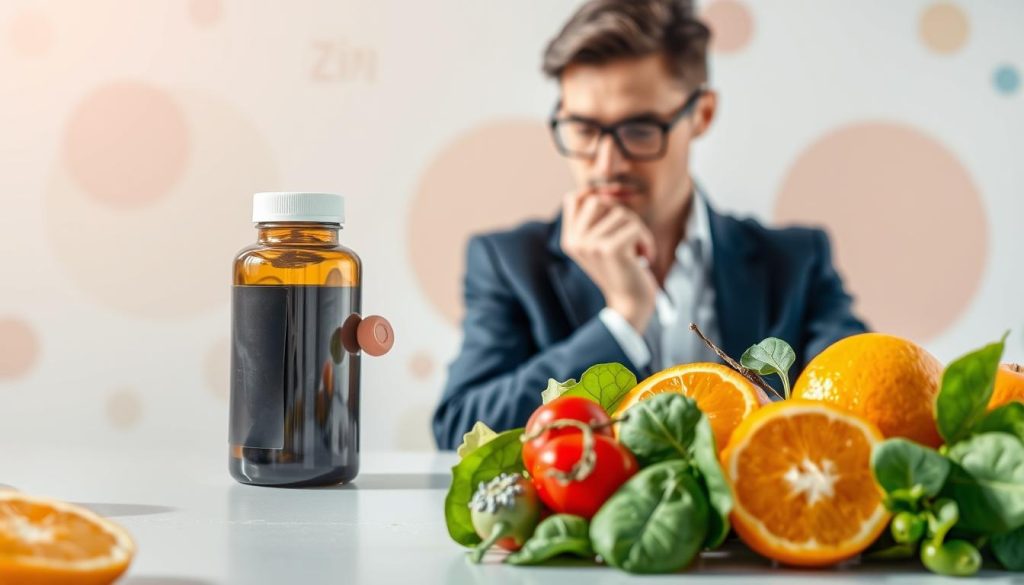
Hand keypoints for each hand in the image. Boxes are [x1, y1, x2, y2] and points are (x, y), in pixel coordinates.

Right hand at [560, 189, 657, 332]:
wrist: (630, 304)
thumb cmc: (622, 270)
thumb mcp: (601, 243)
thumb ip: (597, 218)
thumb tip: (602, 189)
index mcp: (569, 239)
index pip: (574, 198)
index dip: (593, 195)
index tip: (611, 209)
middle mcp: (575, 241)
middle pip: (598, 200)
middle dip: (620, 214)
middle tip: (628, 236)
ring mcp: (590, 244)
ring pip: (621, 213)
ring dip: (637, 230)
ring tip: (636, 251)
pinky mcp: (609, 249)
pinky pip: (635, 227)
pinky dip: (646, 241)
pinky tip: (644, 257)